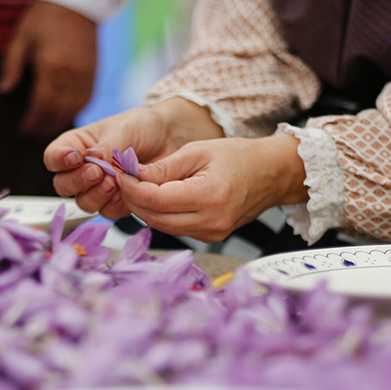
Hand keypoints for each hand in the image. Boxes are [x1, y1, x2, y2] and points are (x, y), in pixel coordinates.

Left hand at [0, 1, 95, 139]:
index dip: (32, 122)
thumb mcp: (21, 37)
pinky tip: (64, 116)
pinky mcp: (94, 74)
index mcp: (51, 67)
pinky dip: (74, 112)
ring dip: (59, 123)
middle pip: (58, 112)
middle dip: (44, 128)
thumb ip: (11, 65)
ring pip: (74, 110)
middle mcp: (71, 75)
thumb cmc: (45, 17)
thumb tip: (3, 90)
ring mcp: (85, 76)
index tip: (22, 132)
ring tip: (46, 132)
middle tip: (32, 139)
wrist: (78, 2)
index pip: (41, 105)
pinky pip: (85, 101)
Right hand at [43, 98, 223, 218]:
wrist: (172, 138)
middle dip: (78, 181)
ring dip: (96, 195)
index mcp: (76, 146)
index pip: (53, 157)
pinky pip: (108, 211)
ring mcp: (99, 188)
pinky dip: (115, 204)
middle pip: (64, 185)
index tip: (75, 157)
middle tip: (97, 173)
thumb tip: (91, 160)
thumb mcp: (122, 130)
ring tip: (115, 183)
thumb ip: (106, 147)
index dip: (59, 160)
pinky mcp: (118, 201)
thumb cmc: (142, 126)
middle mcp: (83, 169)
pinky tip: (127, 193)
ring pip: (84, 202)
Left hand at [117, 135, 307, 241]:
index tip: (119, 173)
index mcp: (209, 196)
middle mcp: (210, 222)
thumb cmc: (238, 156)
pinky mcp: (210, 237)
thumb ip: (164, 167)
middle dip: (133, 199)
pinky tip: (154, 198)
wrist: (271, 174)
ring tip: (135, 187)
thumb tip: (132, 175)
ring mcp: (211, 234)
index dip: (132, 188)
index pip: (157, 200)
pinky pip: (175, 228)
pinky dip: (160, 215)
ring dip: (144, 209)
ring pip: (162, 226)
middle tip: (122, 180)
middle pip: (155, 217)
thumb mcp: (199, 151)